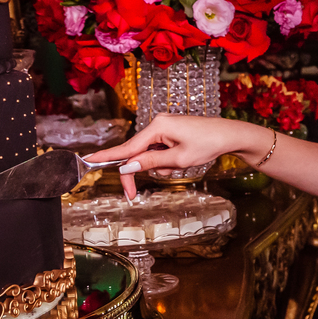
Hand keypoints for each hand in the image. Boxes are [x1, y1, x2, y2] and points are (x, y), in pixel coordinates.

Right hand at [85, 114, 243, 198]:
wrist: (229, 135)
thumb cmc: (207, 144)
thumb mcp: (178, 159)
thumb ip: (151, 163)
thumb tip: (127, 166)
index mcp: (157, 126)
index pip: (127, 147)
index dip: (108, 157)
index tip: (88, 160)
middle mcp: (157, 123)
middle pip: (136, 153)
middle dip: (141, 172)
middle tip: (132, 195)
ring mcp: (163, 127)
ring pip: (149, 155)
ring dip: (160, 167)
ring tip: (182, 163)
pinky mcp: (169, 131)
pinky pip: (159, 151)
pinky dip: (166, 161)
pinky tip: (182, 158)